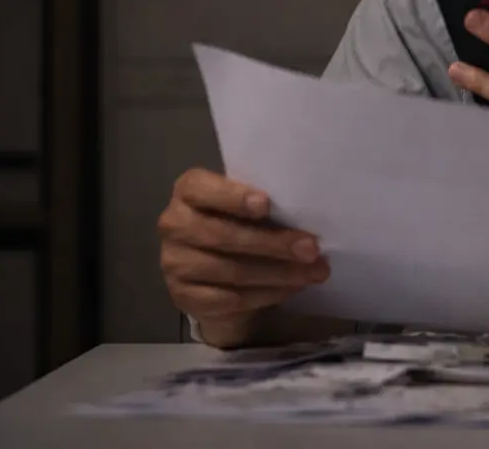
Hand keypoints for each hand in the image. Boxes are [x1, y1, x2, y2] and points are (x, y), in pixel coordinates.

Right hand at [158, 168, 330, 340]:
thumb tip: (306, 221)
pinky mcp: (183, 296)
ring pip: (231, 271)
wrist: (215, 273)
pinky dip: (266, 294)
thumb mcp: (248, 207)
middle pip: (224, 236)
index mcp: (189, 191)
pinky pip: (230, 299)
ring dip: (279, 273)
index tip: (266, 204)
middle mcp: (174, 224)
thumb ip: (263, 206)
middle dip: (274, 243)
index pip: (201, 189)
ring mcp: (174, 263)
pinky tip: (291, 288)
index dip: (233, 197)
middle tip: (312, 249)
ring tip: (314, 272)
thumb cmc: (240, 223)